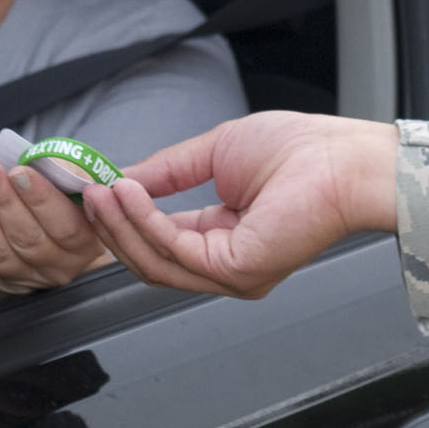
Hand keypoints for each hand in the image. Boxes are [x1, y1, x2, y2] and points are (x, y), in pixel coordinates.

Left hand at [0, 157, 108, 299]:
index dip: (40, 199)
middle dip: (3, 201)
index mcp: (83, 244)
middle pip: (26, 240)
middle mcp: (54, 268)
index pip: (64, 226)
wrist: (43, 249)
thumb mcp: (76, 195)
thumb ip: (70, 179)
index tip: (21, 170)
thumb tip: (53, 158)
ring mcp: (19, 280)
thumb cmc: (60, 210)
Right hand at [82, 112, 398, 298]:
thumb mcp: (215, 152)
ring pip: (154, 260)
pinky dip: (143, 220)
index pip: (160, 240)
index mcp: (224, 239)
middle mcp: (225, 266)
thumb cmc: (301, 152)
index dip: (123, 218)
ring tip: (98, 190)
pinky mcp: (236, 271)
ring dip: (119, 224)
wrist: (342, 158)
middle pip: (148, 258)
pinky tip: (126, 191)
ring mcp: (231, 275)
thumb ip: (167, 171)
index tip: (93, 192)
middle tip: (85, 193)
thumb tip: (122, 179)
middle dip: (111, 225)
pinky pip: (173, 250)